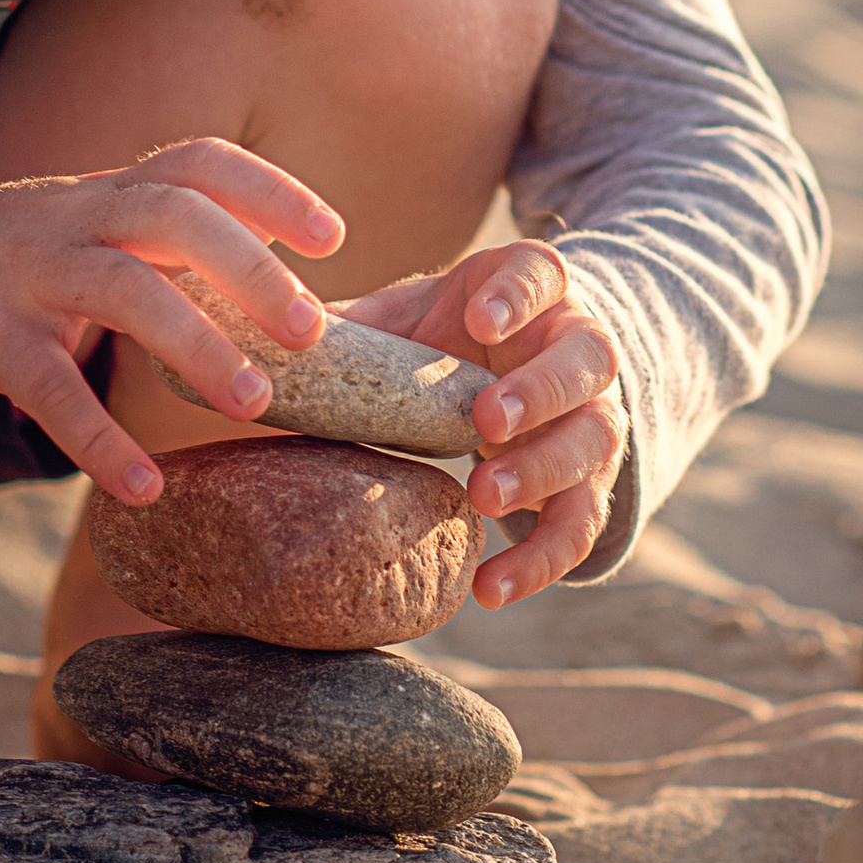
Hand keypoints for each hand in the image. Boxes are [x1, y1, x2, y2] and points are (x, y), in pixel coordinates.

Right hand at [0, 140, 342, 503]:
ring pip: (123, 288)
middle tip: (311, 332)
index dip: (269, 189)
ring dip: (196, 344)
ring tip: (254, 404)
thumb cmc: (6, 267)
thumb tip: (270, 299)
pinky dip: (98, 440)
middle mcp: (74, 218)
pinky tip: (142, 488)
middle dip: (251, 266)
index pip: (197, 162)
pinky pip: (47, 388)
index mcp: (106, 194)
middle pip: (173, 212)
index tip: (333, 234)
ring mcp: (27, 273)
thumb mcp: (84, 238)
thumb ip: (160, 254)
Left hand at [337, 241, 623, 607]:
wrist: (524, 364)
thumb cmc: (452, 332)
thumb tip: (265, 337)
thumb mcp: (413, 313)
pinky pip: (582, 522)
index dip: (519, 296)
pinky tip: (490, 589)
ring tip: (482, 499)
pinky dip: (542, 559)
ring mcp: (596, 412)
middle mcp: (579, 344)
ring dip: (544, 470)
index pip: (542, 274)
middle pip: (586, 360)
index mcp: (533, 288)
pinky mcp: (591, 479)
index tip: (480, 322)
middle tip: (483, 422)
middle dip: (538, 391)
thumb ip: (355, 324)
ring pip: (595, 440)